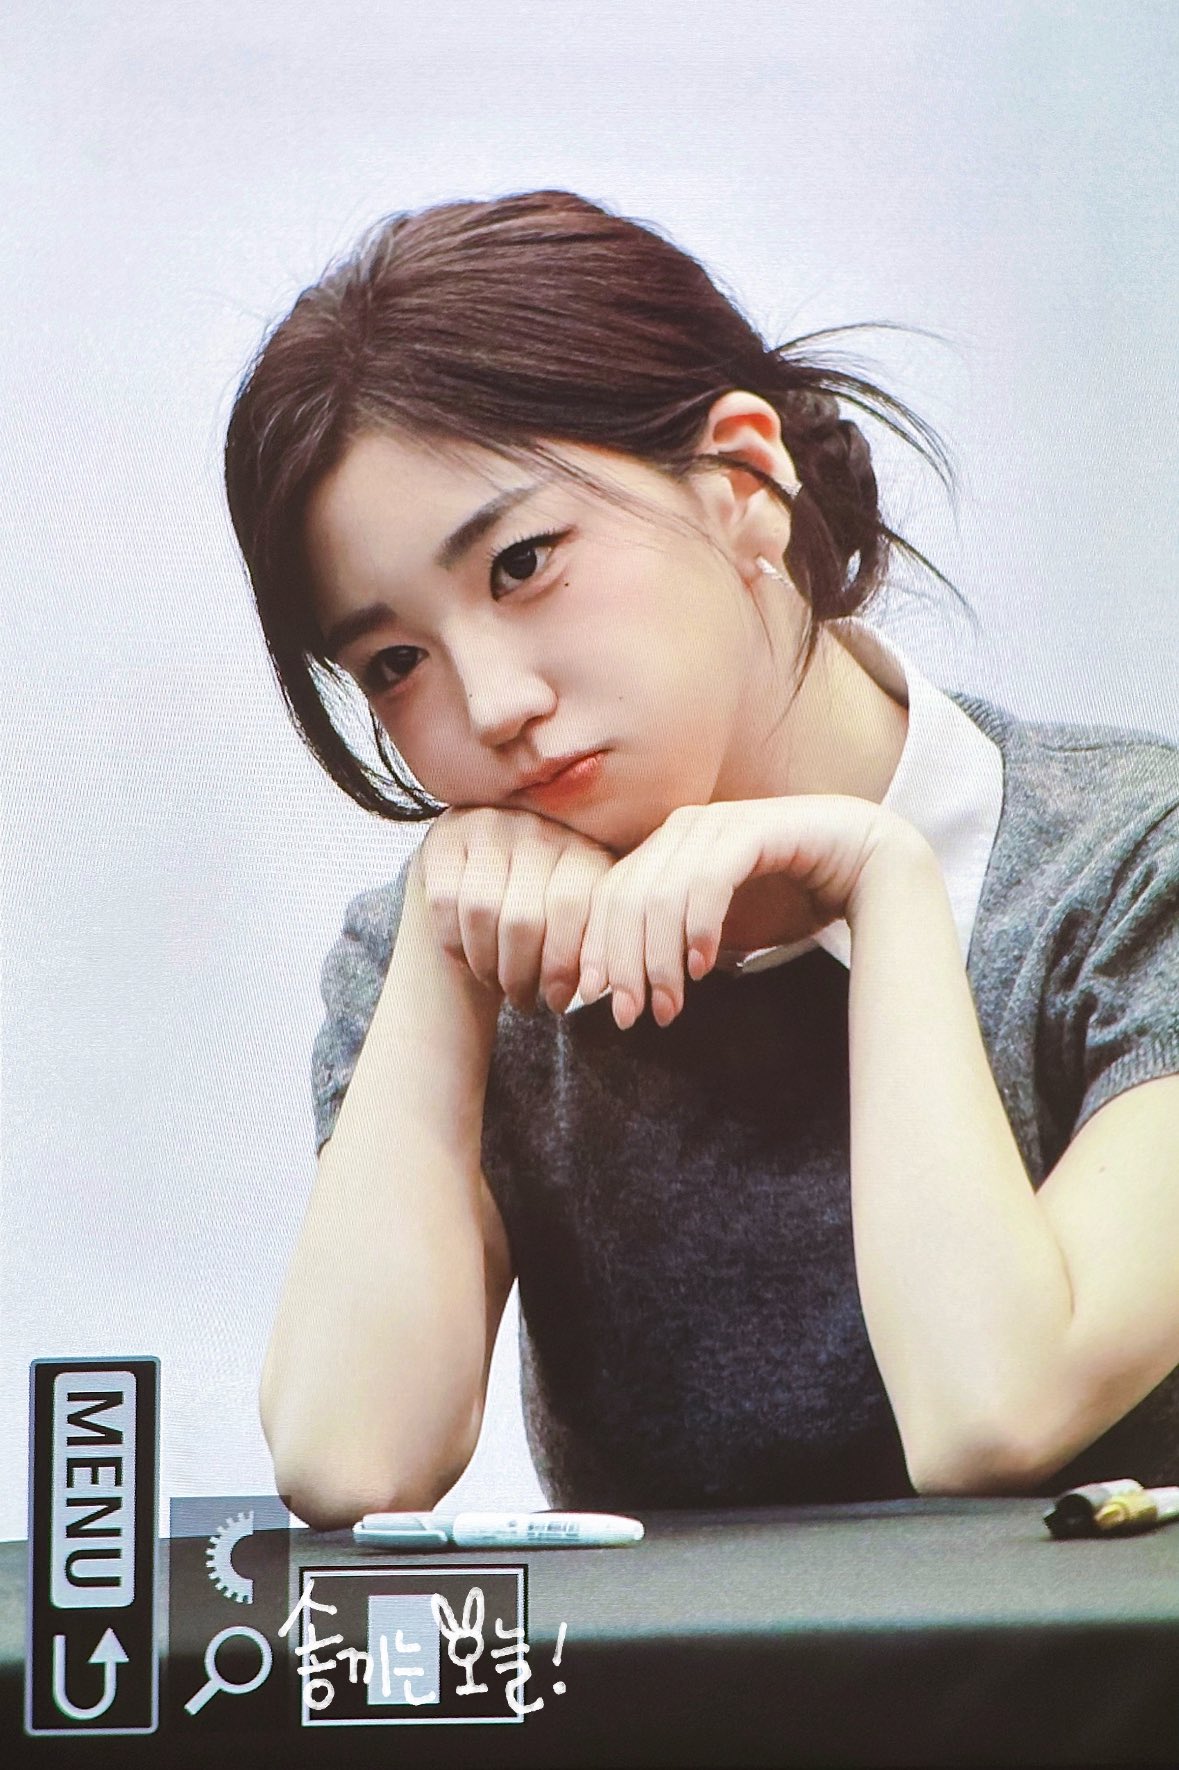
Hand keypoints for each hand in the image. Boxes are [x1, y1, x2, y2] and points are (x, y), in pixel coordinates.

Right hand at [416, 805, 615, 1013]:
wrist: (489, 879)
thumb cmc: (546, 916)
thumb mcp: (582, 925)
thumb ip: (592, 947)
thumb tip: (593, 988)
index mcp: (583, 847)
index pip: (570, 907)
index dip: (561, 965)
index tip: (557, 1001)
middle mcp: (537, 826)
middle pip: (522, 918)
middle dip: (520, 975)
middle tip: (523, 999)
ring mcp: (488, 825)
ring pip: (480, 912)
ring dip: (486, 964)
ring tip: (497, 983)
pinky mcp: (445, 838)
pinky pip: (444, 902)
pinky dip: (455, 943)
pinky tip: (468, 959)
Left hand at [576, 796, 927, 1028]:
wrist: (865, 863)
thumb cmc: (791, 898)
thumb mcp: (719, 929)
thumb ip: (676, 947)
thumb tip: (627, 992)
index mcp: (665, 848)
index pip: (608, 898)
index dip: (593, 949)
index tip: (588, 1001)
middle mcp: (682, 830)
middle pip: (624, 900)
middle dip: (621, 965)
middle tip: (628, 1016)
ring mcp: (716, 825)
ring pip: (661, 896)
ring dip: (659, 960)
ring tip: (668, 1008)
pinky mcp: (751, 830)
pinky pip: (709, 882)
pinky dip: (699, 929)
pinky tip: (702, 969)